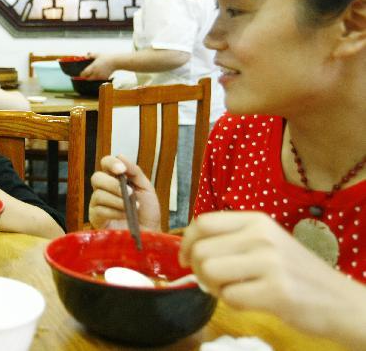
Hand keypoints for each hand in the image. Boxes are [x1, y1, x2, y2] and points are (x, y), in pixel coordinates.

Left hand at [80, 54, 117, 79]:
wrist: (115, 61)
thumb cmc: (106, 57)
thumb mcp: (97, 54)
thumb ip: (90, 55)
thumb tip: (85, 57)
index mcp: (93, 67)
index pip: (84, 74)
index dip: (81, 74)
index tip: (81, 74)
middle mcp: (96, 72)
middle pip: (88, 78)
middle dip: (86, 77)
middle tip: (85, 75)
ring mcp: (100, 76)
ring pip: (93, 79)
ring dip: (91, 77)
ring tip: (92, 74)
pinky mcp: (104, 78)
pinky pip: (99, 79)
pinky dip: (97, 77)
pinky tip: (98, 73)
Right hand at [88, 154, 160, 229]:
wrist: (150, 233)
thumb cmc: (147, 211)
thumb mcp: (145, 188)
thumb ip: (134, 171)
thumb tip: (120, 155)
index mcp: (115, 178)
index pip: (106, 163)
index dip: (111, 163)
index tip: (121, 170)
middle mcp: (104, 188)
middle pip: (97, 177)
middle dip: (112, 184)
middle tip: (129, 192)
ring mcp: (98, 203)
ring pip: (98, 194)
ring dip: (117, 200)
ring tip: (131, 207)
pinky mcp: (96, 218)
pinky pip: (99, 210)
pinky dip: (114, 211)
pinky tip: (124, 215)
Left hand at [180, 211, 365, 337]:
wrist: (341, 301)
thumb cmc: (298, 273)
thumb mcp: (268, 243)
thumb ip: (233, 240)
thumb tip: (190, 249)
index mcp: (257, 221)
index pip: (204, 222)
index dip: (186, 242)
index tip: (186, 259)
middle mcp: (261, 237)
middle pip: (200, 250)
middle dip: (198, 270)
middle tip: (213, 282)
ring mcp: (270, 263)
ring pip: (209, 272)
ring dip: (213, 287)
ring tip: (232, 290)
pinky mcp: (276, 291)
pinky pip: (229, 297)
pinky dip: (233, 304)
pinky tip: (251, 301)